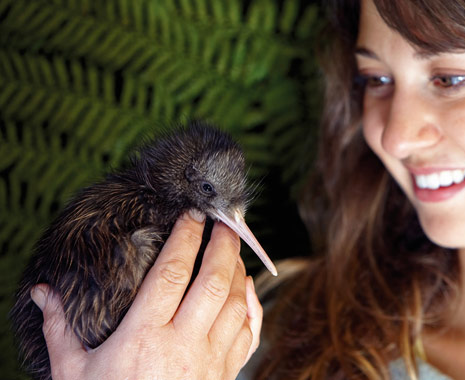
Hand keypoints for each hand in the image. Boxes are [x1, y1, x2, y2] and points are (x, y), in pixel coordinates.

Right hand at [30, 211, 262, 379]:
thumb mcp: (74, 373)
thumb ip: (60, 329)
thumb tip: (43, 292)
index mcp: (144, 337)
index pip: (170, 274)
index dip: (184, 238)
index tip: (191, 215)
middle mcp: (183, 345)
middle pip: (212, 282)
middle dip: (222, 246)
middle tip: (225, 221)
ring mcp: (210, 361)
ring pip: (235, 303)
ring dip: (238, 271)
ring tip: (232, 250)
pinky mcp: (226, 374)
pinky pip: (249, 333)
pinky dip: (252, 306)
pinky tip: (247, 289)